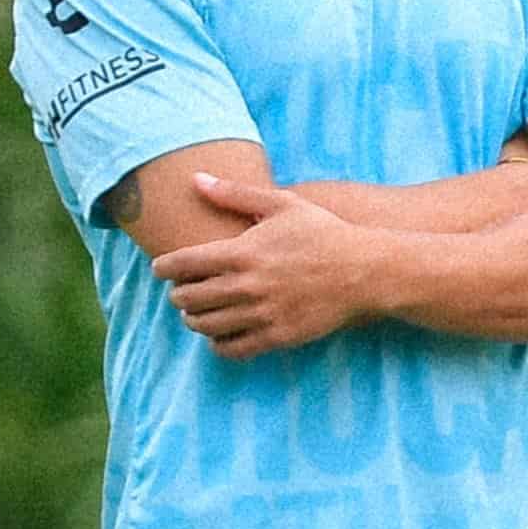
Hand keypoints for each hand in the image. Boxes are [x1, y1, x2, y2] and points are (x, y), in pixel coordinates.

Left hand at [153, 173, 377, 355]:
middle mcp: (246, 286)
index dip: (164, 268)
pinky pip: (232, 349)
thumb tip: (196, 179)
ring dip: (194, 319)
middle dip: (178, 295)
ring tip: (197, 312)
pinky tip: (221, 334)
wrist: (366, 271)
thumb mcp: (282, 204)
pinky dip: (218, 344)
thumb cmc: (323, 233)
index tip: (161, 269)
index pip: (183, 264)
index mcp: (242, 252)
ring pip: (205, 326)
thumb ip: (235, 193)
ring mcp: (261, 314)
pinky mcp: (277, 337)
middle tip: (181, 290)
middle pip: (188, 298)